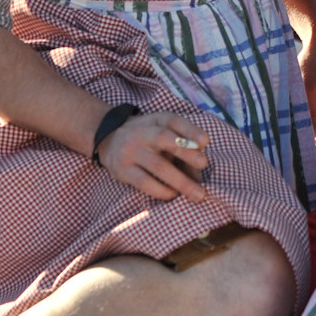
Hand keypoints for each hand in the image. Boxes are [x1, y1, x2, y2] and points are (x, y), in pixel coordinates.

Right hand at [93, 112, 211, 202]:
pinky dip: (162, 191)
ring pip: (158, 166)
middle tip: (204, 164)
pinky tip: (174, 195)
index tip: (206, 141)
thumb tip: (199, 174)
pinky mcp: (122, 170)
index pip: (174, 121)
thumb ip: (182, 147)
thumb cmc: (148, 138)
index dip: (190, 130)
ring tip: (198, 194)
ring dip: (181, 181)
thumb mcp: (163, 132)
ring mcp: (131, 151)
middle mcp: (142, 133)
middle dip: (186, 152)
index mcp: (157, 120)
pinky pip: (144, 182)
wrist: (109, 139)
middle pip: (164, 139)